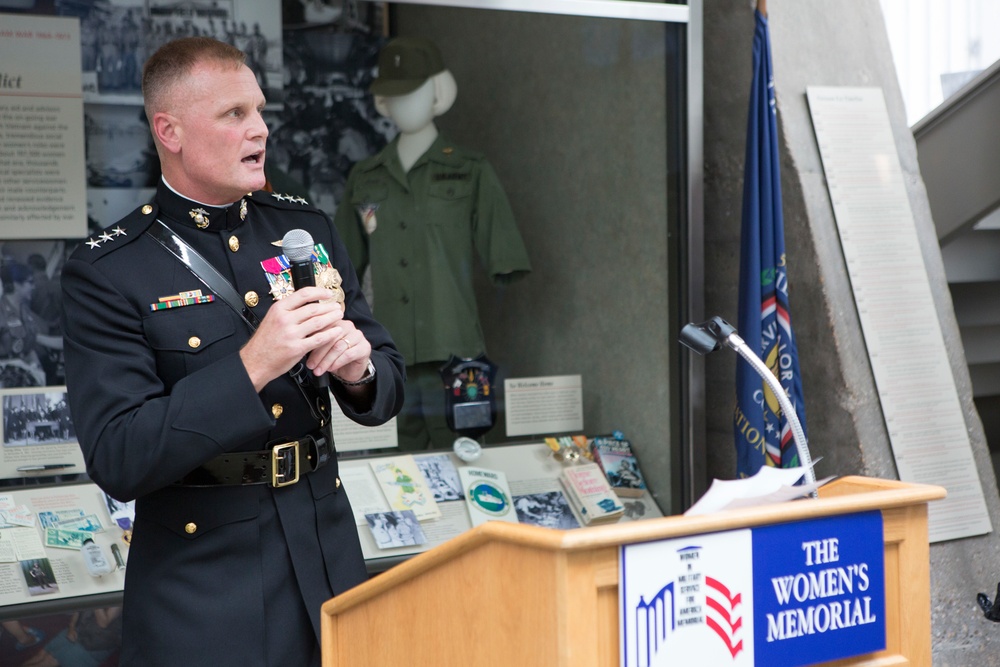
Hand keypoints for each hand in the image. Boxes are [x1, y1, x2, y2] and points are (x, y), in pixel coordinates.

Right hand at [239, 286, 355, 390]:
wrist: (255, 361)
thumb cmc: (264, 342)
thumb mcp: (272, 319)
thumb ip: (288, 311)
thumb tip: (308, 304)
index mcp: (279, 309)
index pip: (303, 294)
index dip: (319, 292)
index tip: (328, 293)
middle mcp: (285, 319)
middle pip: (313, 308)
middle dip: (329, 307)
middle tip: (337, 307)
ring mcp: (291, 334)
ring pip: (318, 322)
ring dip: (332, 318)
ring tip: (339, 316)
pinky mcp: (297, 348)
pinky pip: (318, 339)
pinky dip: (330, 334)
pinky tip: (336, 331)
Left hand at [304, 302, 372, 383]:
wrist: (351, 369)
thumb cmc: (334, 357)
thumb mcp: (322, 348)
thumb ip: (314, 342)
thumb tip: (301, 344)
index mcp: (335, 321)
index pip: (323, 328)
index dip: (312, 341)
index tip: (303, 353)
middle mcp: (348, 325)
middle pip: (330, 337)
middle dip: (318, 353)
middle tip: (311, 365)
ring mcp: (358, 335)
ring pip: (338, 346)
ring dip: (327, 360)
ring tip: (319, 370)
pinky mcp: (365, 347)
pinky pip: (349, 354)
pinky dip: (338, 362)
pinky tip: (331, 369)